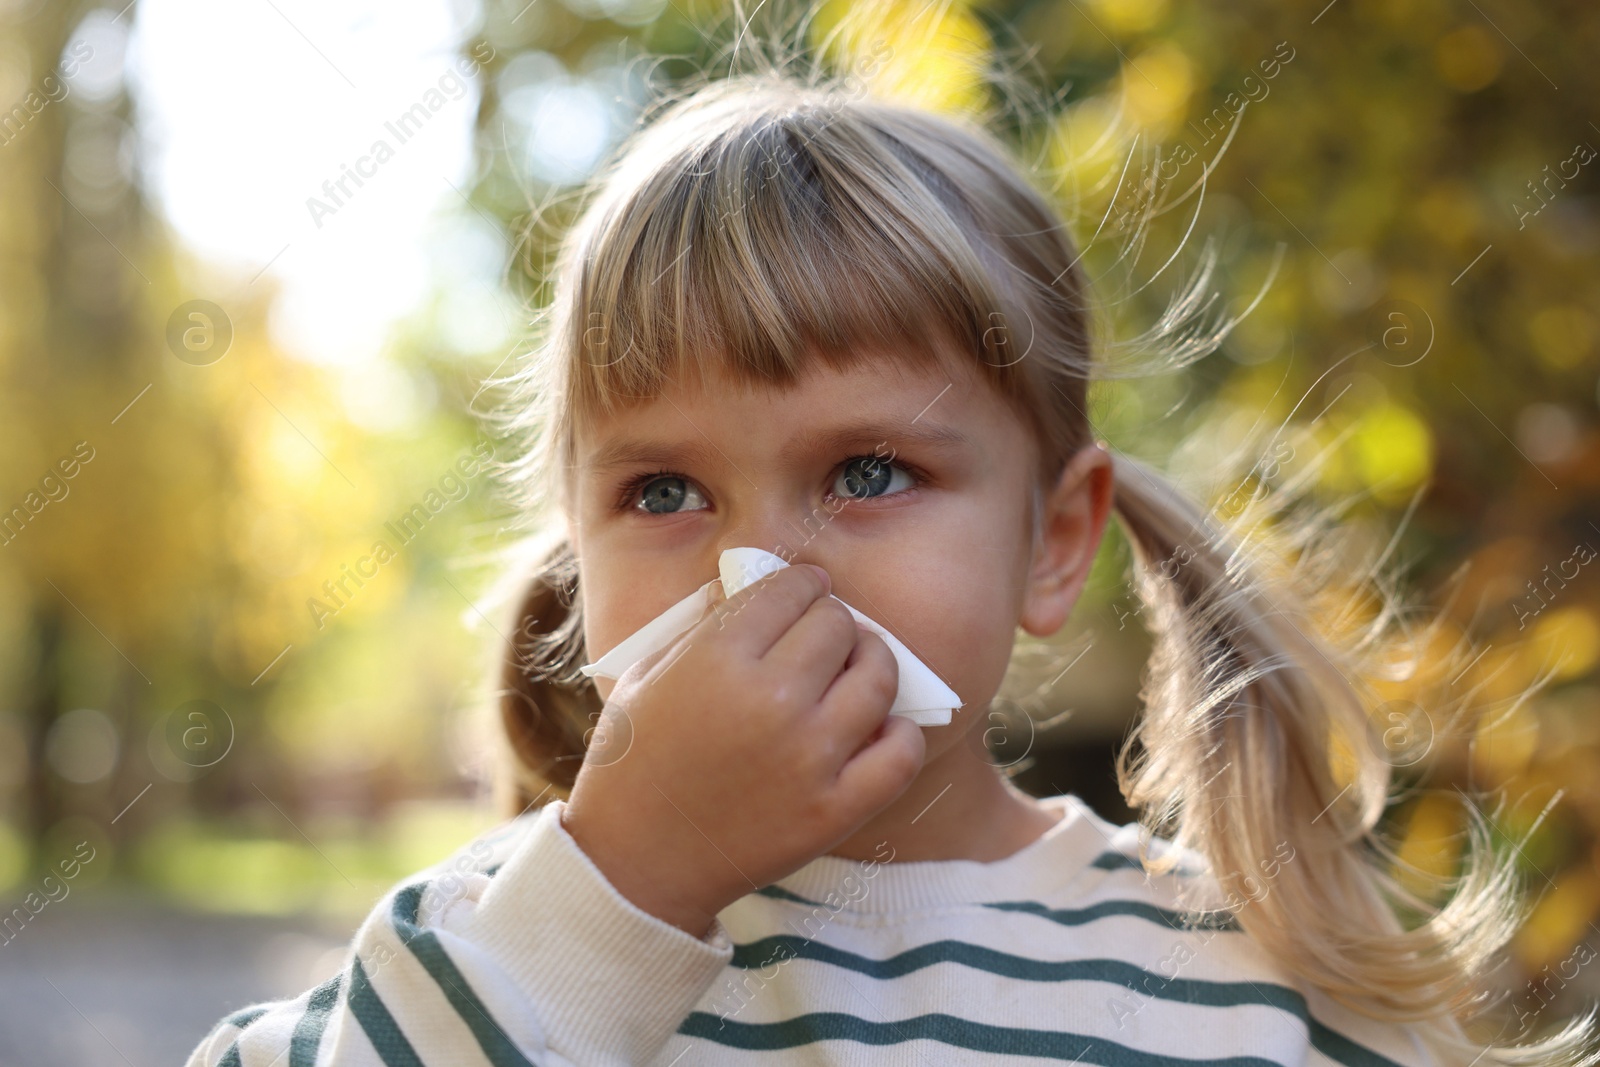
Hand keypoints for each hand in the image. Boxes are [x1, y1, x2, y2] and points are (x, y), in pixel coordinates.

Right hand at [561, 563, 924, 938]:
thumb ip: (704, 624)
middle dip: (833, 621)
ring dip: (873, 663)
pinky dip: (900, 733)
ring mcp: (807, 758)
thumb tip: (755, 583)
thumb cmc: (635, 761)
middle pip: (837, 625)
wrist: (633, 863)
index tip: (807, 591)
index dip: (804, 583)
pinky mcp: (833, 810)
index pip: (792, 589)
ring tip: (859, 669)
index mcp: (717, 659)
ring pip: (878, 677)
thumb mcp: (649, 674)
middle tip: (826, 634)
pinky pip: (900, 754)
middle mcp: (770, 701)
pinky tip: (880, 728)